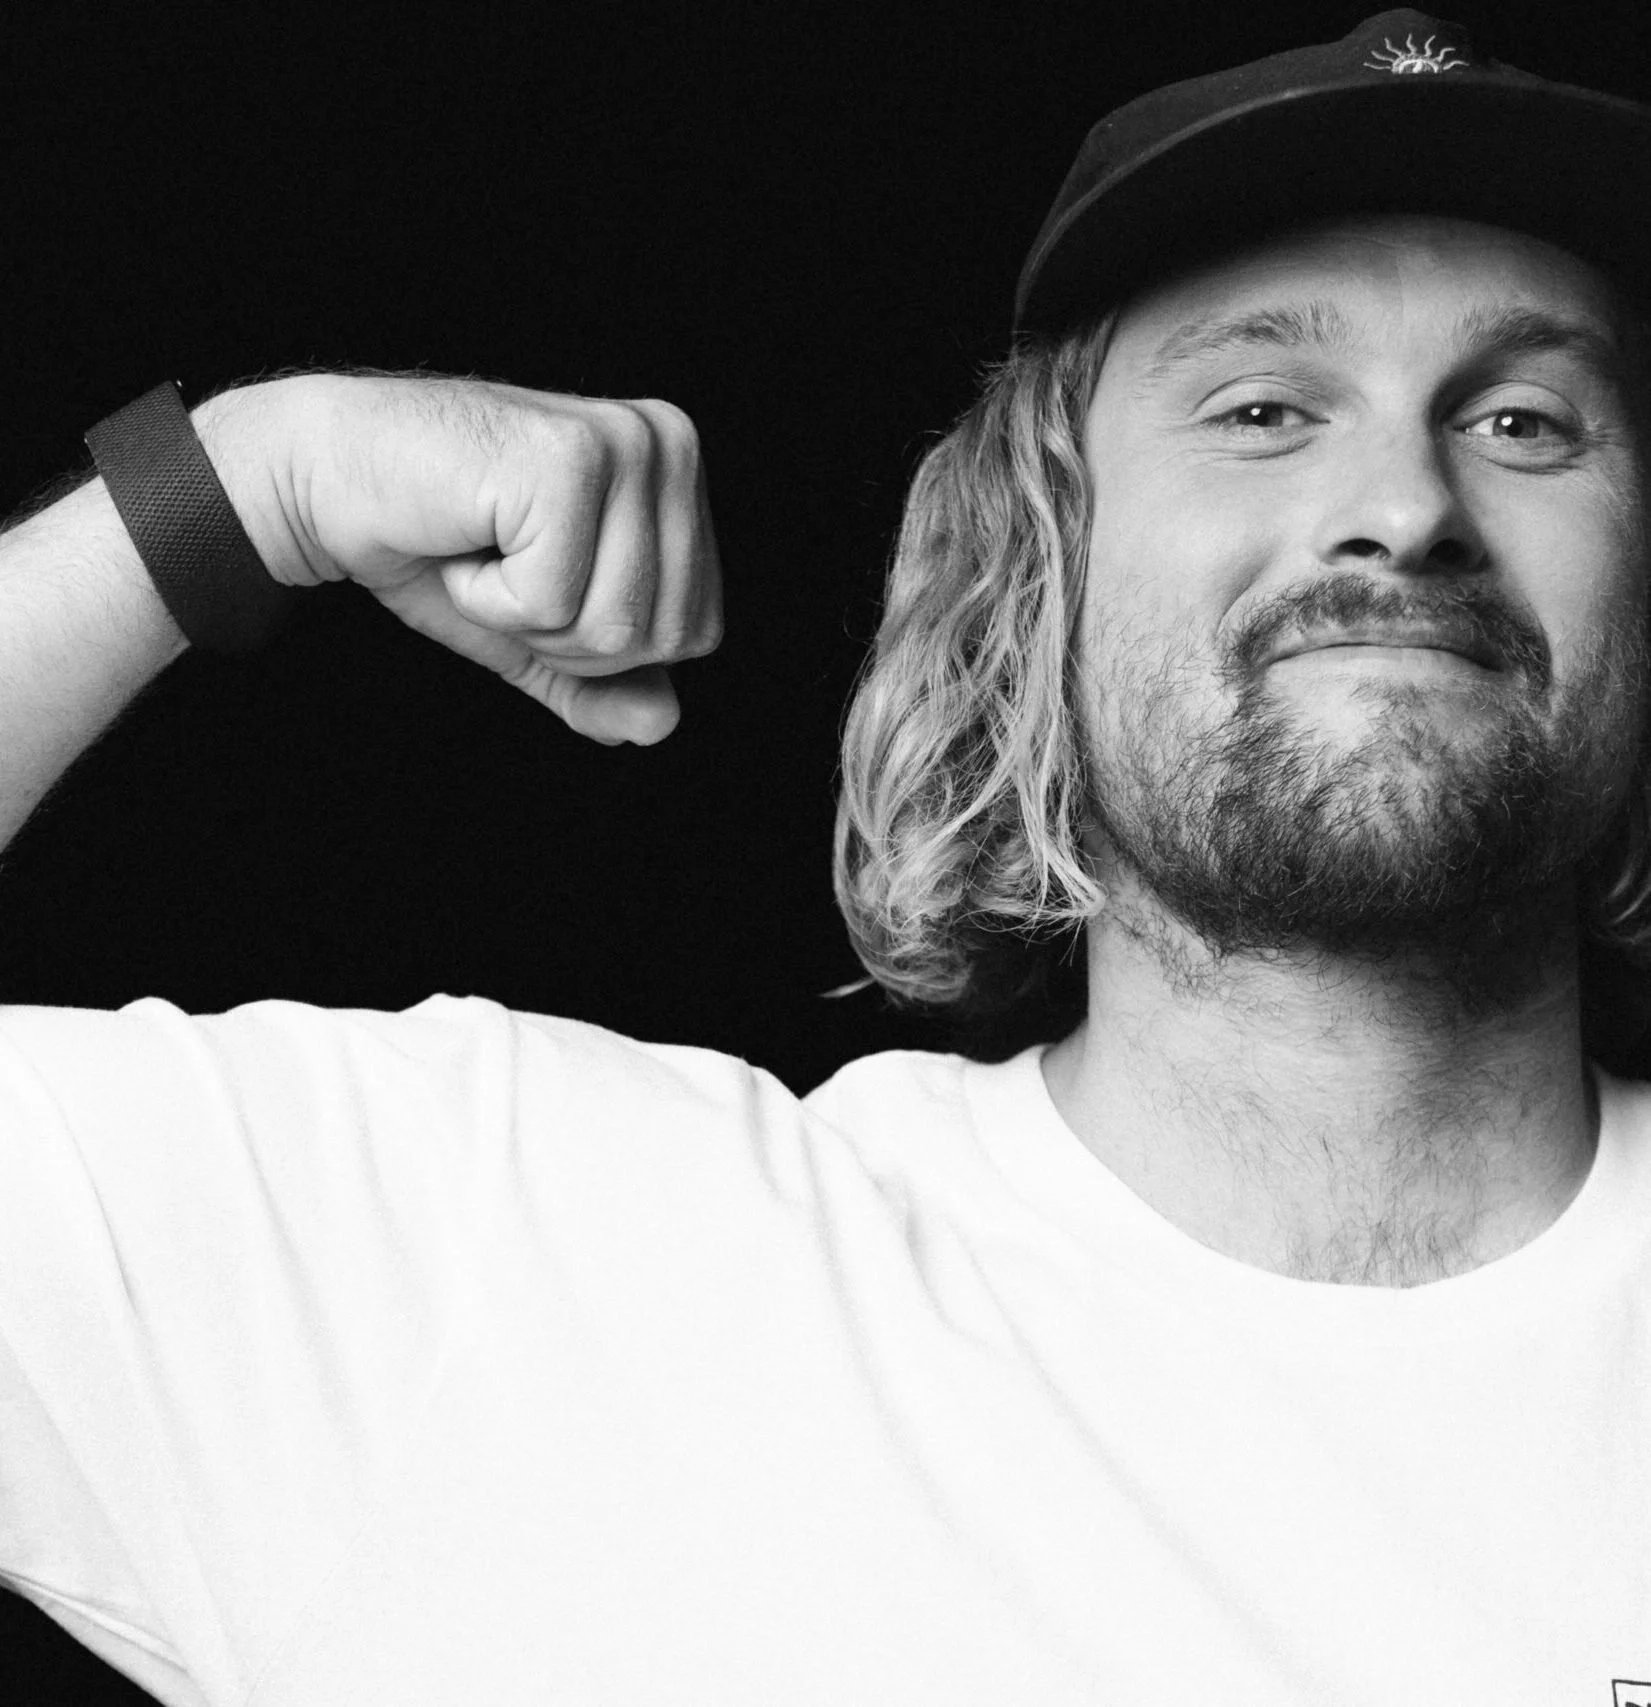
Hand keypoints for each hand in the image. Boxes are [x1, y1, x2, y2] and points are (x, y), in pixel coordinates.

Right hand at [198, 372, 722, 745]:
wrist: (327, 480)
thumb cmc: (438, 548)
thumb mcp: (538, 636)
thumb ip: (604, 686)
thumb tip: (662, 725)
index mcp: (680, 473)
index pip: (696, 632)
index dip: (601, 644)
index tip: (536, 575)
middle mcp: (668, 443)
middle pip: (659, 636)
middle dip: (564, 635)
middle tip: (502, 564)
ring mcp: (624, 444)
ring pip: (613, 627)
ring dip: (523, 616)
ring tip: (484, 548)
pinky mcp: (569, 460)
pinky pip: (553, 603)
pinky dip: (489, 595)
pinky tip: (463, 535)